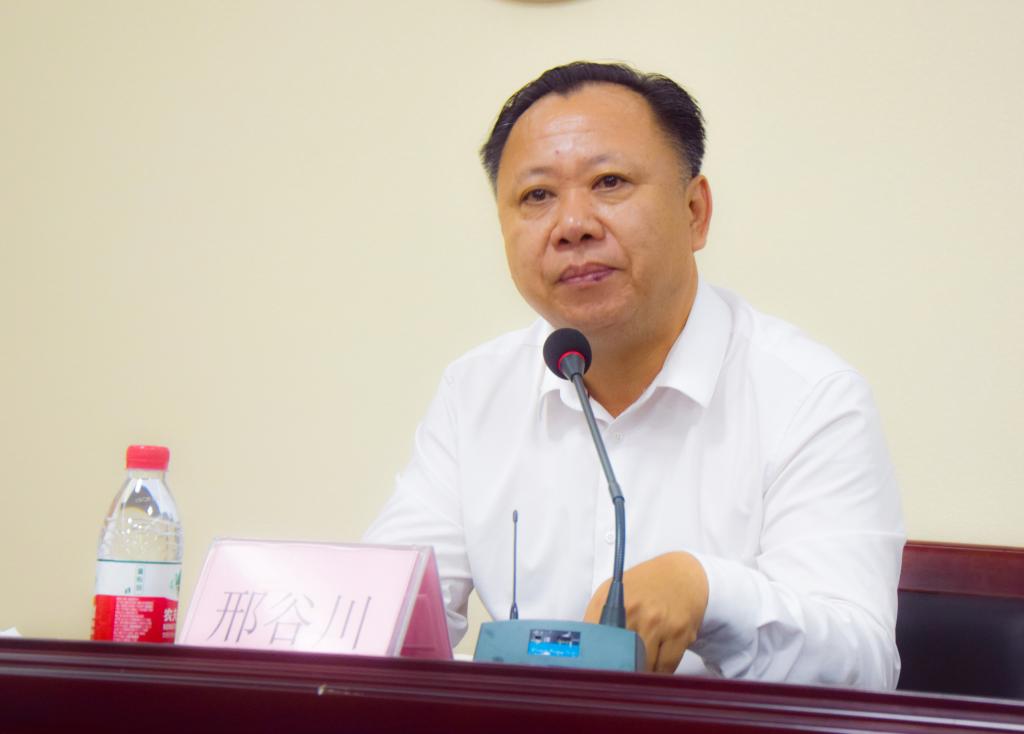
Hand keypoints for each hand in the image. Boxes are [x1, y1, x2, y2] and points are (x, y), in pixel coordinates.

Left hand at [584, 551, 708, 672]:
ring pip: (644, 667)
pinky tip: (657, 668)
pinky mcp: (680, 633)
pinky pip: (666, 667)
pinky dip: (660, 673)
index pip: (593, 642)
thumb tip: (584, 649)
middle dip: (618, 671)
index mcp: (610, 602)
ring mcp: (657, 623)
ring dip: (641, 674)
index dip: (592, 662)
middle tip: (617, 675)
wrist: (681, 573)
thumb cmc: (645, 585)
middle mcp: (633, 612)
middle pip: (619, 660)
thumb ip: (597, 618)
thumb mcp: (613, 591)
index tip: (594, 672)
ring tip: (639, 669)